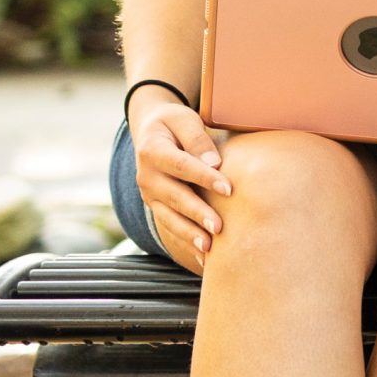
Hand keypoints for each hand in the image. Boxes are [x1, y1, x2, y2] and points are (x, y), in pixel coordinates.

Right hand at [129, 89, 229, 262]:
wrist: (149, 130)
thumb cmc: (174, 123)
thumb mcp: (184, 119)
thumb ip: (198, 139)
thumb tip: (214, 163)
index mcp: (153, 151)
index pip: (182, 166)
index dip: (205, 178)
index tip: (229, 189)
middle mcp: (147, 176)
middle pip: (175, 197)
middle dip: (198, 213)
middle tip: (220, 227)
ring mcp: (149, 194)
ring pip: (169, 217)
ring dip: (189, 233)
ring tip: (209, 248)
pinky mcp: (155, 205)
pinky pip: (170, 225)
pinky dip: (185, 240)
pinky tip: (203, 256)